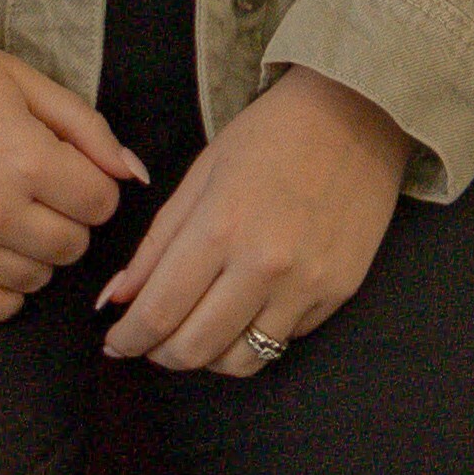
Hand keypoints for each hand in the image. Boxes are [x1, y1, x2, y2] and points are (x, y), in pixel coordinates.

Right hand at [0, 40, 141, 322]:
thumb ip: (88, 130)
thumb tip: (133, 175)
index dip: (94, 186)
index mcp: (27, 160)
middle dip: (70, 220)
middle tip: (45, 194)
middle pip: (72, 247)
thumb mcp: (28, 83)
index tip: (72, 171)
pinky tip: (0, 259)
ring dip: (38, 254)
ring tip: (17, 218)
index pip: (101, 205)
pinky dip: (3, 293)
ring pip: (35, 280)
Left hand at [102, 67, 409, 372]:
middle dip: (160, 354)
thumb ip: (157, 243)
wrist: (358, 112)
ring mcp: (307, 284)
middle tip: (152, 342)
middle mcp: (264, 265)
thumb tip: (115, 298)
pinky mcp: (339, 292)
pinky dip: (256, 334)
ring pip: (241, 362)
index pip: (158, 312)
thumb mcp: (202, 174)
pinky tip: (249, 306)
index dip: (128, 338)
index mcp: (220, 227)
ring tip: (199, 331)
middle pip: (195, 349)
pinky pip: (284, 341)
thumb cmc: (272, 134)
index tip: (116, 342)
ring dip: (208, 357)